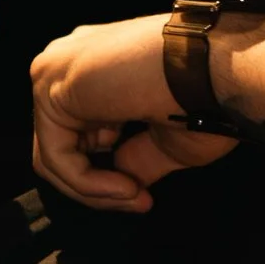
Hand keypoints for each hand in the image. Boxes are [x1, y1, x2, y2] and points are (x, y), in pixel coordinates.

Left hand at [29, 15, 238, 212]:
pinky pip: (56, 155)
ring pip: (54, 155)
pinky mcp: (48, 87)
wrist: (216, 70)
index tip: (142, 198)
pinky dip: (87, 182)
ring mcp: (56, 70)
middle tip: (138, 202)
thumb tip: (118, 181)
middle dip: (98, 187)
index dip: (107, 176)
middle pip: (62, 146)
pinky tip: (125, 186)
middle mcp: (70, 62)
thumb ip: (133, 159)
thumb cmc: (206, 94)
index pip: (79, 134)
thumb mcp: (165, 141)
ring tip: (135, 195)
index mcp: (97, 66)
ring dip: (95, 190)